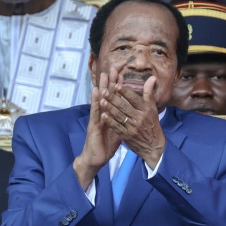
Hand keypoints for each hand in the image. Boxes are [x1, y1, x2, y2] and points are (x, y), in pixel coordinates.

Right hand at [73, 73, 120, 189]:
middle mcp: (102, 114)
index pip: (115, 97)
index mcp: (110, 114)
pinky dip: (97, 103)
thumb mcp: (119, 130)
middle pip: (107, 96)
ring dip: (101, 89)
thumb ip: (124, 119)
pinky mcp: (94, 126)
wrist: (96, 157)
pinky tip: (97, 94)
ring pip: (100, 101)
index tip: (121, 73)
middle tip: (112, 68)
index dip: (117, 86)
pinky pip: (96, 113)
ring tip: (103, 77)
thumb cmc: (107, 143)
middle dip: (109, 82)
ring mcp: (97, 119)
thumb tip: (132, 113)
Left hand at [99, 67, 166, 167]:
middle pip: (124, 107)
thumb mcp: (153, 108)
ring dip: (109, 108)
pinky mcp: (126, 136)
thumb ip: (149, 93)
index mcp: (146, 110)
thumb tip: (152, 78)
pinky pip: (116, 127)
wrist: (153, 146)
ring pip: (119, 116)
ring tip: (101, 100)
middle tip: (104, 91)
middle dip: (113, 98)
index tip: (116, 85)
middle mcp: (140, 118)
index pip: (134, 99)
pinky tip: (103, 115)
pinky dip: (110, 121)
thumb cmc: (152, 124)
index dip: (125, 92)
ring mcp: (132, 127)